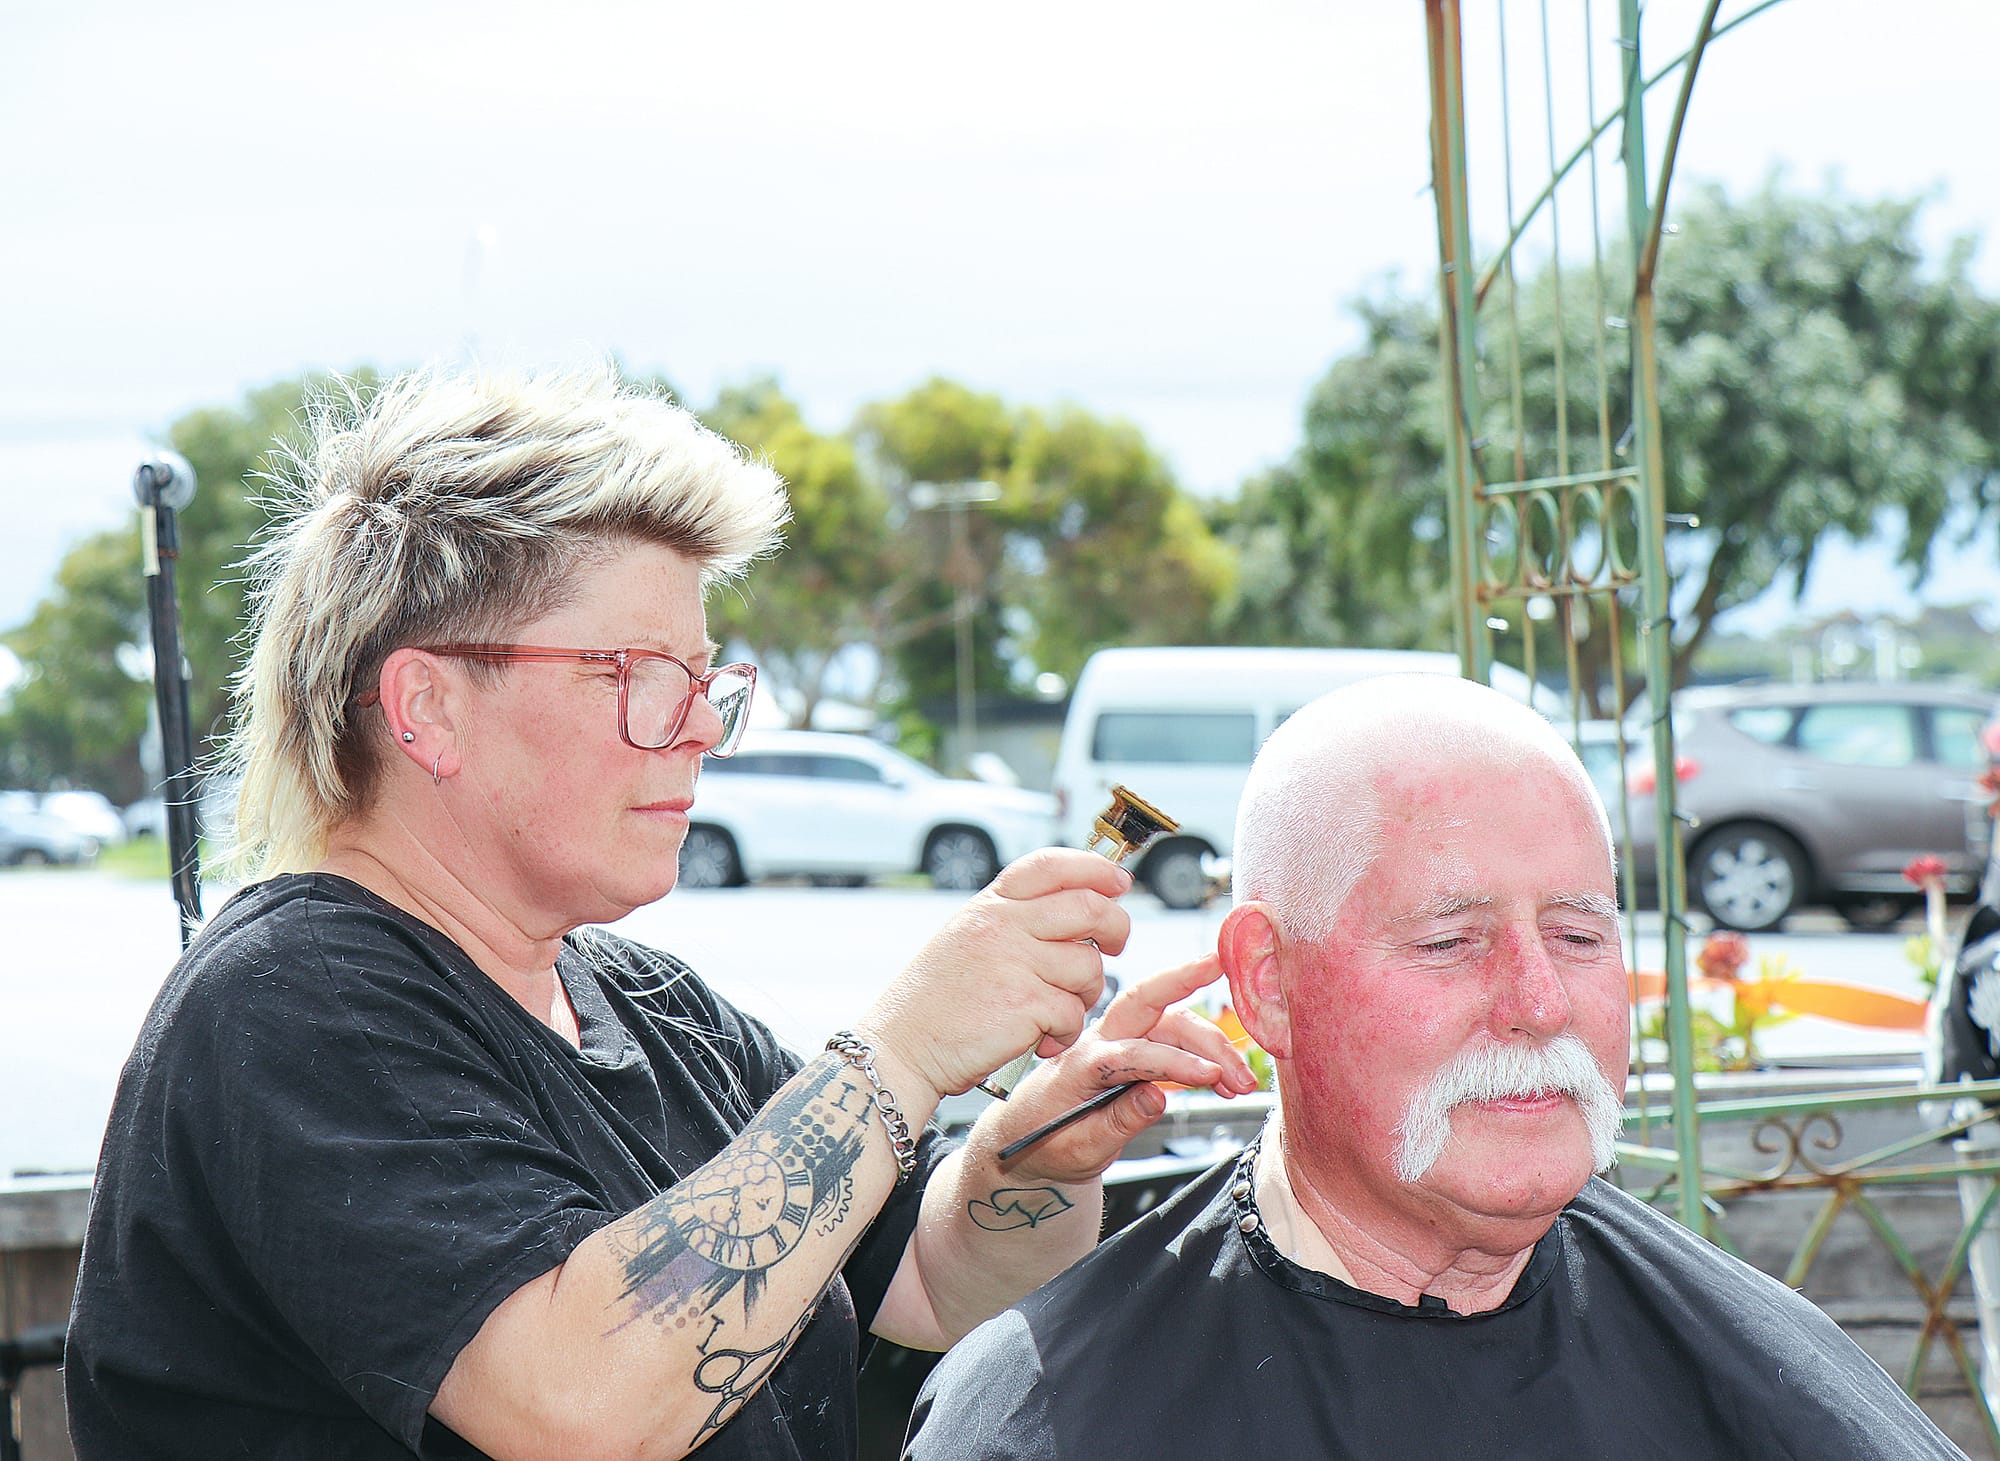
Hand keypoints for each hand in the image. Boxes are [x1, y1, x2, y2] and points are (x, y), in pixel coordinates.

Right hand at [858, 849, 1134, 1104]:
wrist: (901, 1048)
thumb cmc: (937, 1001)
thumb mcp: (967, 938)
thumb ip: (1015, 921)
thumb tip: (1079, 906)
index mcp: (989, 905)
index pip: (1051, 865)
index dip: (1095, 868)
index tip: (1118, 882)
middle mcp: (1002, 925)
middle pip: (1089, 908)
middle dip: (1116, 928)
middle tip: (1115, 946)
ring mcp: (1014, 963)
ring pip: (1088, 967)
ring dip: (1084, 995)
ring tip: (1054, 1012)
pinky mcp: (1024, 1005)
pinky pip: (1073, 1013)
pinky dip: (1064, 1032)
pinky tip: (1039, 1040)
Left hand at [981, 952, 1260, 1183]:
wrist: (1027, 1140)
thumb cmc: (1047, 1143)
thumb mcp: (1078, 1147)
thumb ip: (1118, 1123)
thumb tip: (1158, 1098)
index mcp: (1082, 1063)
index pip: (1134, 1053)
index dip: (1176, 1064)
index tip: (1211, 1077)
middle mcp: (1102, 1041)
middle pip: (1147, 1002)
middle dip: (1184, 978)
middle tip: (1227, 979)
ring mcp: (1119, 1042)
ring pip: (1171, 1023)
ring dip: (1212, 1043)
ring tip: (1242, 1080)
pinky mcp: (1134, 1050)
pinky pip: (1175, 1041)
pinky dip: (1206, 1056)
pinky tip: (1227, 1079)